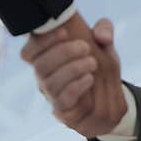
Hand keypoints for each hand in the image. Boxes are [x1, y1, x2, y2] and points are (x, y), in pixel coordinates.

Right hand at [21, 14, 125, 136]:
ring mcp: (52, 94)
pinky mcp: (63, 109)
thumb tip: (102, 36)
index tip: (64, 32)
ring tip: (93, 63)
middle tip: (85, 47)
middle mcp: (44, 77)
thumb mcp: (104, 44)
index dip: (41, 42)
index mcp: (46, 58)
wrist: (111, 95)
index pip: (29, 52)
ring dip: (73, 69)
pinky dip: (76, 86)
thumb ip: (104, 30)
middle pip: (40, 66)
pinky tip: (90, 78)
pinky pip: (61, 100)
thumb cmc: (99, 64)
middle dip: (63, 53)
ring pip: (50, 83)